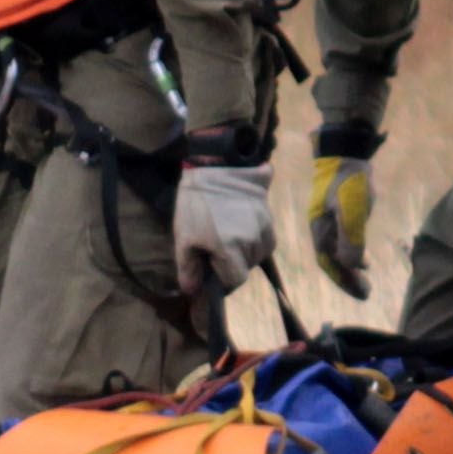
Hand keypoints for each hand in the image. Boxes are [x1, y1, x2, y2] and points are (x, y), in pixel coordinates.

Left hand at [169, 132, 276, 307]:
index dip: (223, 276)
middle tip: (216, 244)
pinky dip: (257, 230)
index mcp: (232, 248)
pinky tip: (241, 218)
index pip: (236, 279)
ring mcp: (265, 222)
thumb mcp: (183, 237)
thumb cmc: (194, 202)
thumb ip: (188, 268)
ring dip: (248, 247)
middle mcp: (254, 238)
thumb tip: (192, 291)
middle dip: (234, 260)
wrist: (210, 162)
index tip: (212, 264)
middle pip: (249, 264)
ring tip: (229, 230)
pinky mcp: (269, 207)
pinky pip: (268, 229)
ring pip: (262, 248)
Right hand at [303, 121, 379, 296]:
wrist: (344, 153)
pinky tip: (363, 258)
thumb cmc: (348, 182)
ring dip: (349, 268)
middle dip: (347, 279)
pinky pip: (341, 241)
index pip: (330, 265)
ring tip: (364, 279)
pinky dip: (351, 253)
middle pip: (331, 262)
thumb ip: (351, 239)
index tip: (362, 294)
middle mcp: (320, 230)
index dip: (345, 281)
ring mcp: (327, 221)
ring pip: (336, 252)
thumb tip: (352, 266)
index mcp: (321, 231)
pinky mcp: (336, 213)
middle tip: (365, 292)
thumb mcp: (352, 211)